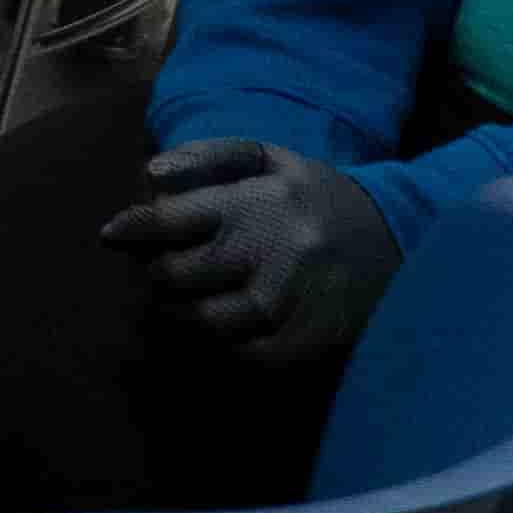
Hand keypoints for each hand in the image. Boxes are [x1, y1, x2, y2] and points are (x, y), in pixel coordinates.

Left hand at [105, 138, 399, 361]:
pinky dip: (225, 345)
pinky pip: (246, 355)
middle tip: (159, 270)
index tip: (112, 235)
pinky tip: (224, 327)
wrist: (400, 236)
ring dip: (182, 314)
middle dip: (155, 273)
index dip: (131, 229)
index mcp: (255, 203)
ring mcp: (292, 300)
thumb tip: (148, 175)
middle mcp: (271, 252)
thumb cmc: (314, 196)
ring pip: (204, 321)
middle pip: (176, 276)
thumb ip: (205, 157)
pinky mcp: (313, 337)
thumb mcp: (268, 158)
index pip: (169, 220)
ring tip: (184, 301)